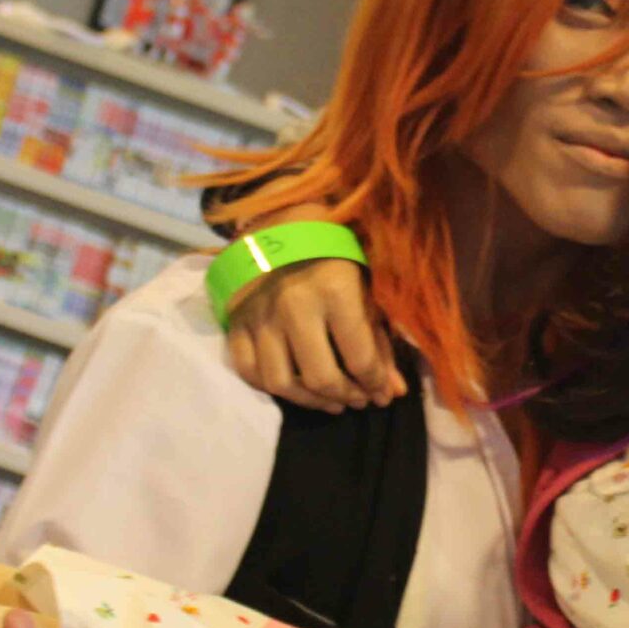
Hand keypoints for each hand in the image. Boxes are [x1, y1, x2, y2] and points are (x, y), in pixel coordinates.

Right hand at [224, 256, 404, 413]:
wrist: (285, 226)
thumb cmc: (336, 257)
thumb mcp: (366, 291)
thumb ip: (380, 343)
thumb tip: (393, 392)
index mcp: (333, 291)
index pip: (359, 358)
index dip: (376, 385)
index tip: (383, 394)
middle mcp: (293, 305)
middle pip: (319, 378)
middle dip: (346, 397)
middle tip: (358, 399)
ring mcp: (260, 315)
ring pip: (280, 382)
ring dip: (310, 401)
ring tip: (331, 401)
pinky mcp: (235, 321)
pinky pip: (248, 370)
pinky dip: (270, 388)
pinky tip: (295, 387)